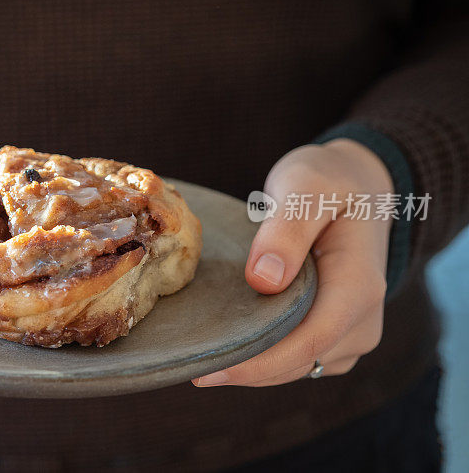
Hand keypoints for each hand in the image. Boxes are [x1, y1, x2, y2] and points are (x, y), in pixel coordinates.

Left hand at [193, 139, 392, 386]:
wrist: (356, 186)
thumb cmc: (329, 181)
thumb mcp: (307, 186)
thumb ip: (287, 229)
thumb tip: (263, 280)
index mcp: (359, 285)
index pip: (311, 340)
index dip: (260, 362)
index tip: (210, 368)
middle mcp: (362, 319)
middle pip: (300, 361)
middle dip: (246, 370)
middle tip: (189, 369)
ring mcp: (351, 332)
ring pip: (297, 367)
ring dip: (252, 367)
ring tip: (200, 360)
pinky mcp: (334, 335)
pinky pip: (297, 358)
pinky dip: (263, 358)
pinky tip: (227, 346)